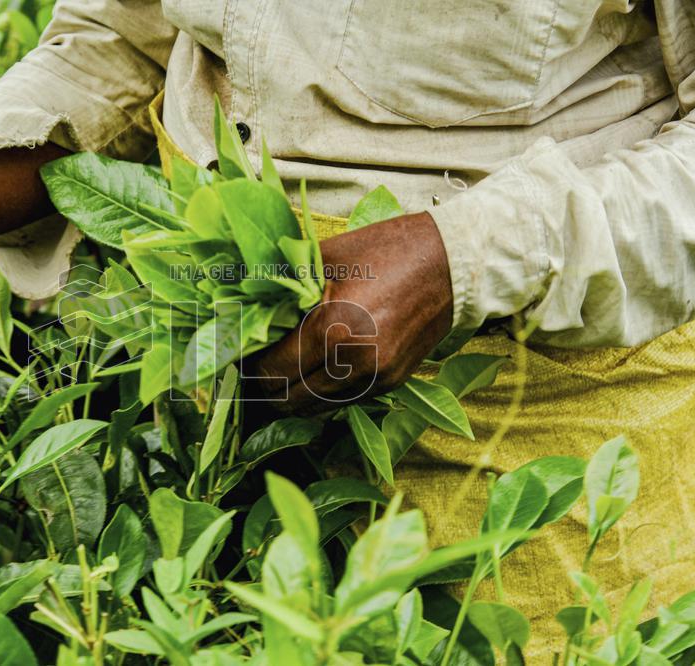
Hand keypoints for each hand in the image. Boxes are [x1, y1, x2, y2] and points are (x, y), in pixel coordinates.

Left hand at [255, 212, 452, 412]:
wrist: (454, 263)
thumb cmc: (388, 251)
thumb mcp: (326, 257)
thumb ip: (282, 282)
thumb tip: (242, 296)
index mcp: (332, 329)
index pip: (272, 369)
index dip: (250, 367)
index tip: (240, 355)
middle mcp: (354, 364)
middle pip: (289, 398)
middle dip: (265, 388)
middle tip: (253, 370)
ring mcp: (375, 378)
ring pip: (315, 408)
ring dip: (292, 395)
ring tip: (278, 375)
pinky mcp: (391, 384)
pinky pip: (343, 402)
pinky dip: (321, 394)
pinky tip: (311, 374)